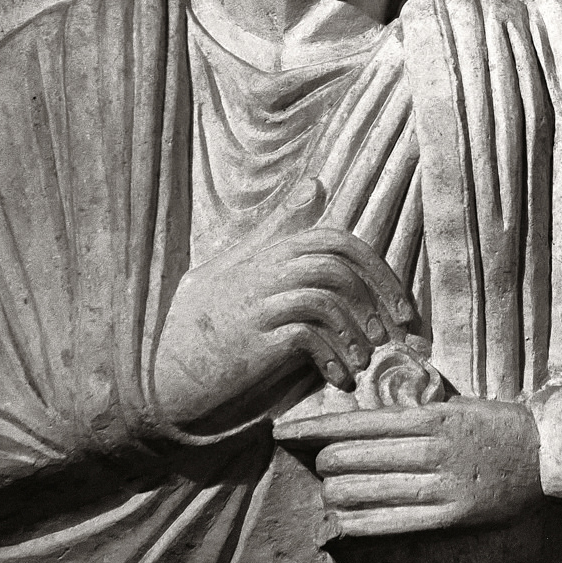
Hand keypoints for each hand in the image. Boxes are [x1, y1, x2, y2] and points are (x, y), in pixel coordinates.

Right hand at [153, 218, 416, 429]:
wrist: (160, 368)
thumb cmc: (205, 316)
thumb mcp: (240, 264)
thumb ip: (278, 228)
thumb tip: (314, 183)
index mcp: (266, 252)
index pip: (336, 240)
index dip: (377, 270)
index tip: (401, 309)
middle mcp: (262, 270)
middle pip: (336, 262)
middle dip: (377, 296)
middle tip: (395, 334)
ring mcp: (254, 305)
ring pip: (324, 295)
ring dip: (355, 331)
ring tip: (363, 360)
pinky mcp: (249, 341)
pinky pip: (304, 335)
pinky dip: (331, 356)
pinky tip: (339, 379)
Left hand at [273, 400, 541, 536]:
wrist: (549, 454)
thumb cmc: (500, 426)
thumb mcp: (457, 407)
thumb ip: (415, 414)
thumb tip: (366, 423)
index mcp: (430, 417)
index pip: (356, 422)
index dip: (315, 429)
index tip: (284, 432)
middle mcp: (431, 448)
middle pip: (354, 456)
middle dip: (325, 462)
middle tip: (316, 465)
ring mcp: (441, 483)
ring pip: (368, 489)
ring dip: (338, 492)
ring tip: (329, 491)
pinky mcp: (452, 514)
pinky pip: (393, 521)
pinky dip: (361, 521)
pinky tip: (342, 520)